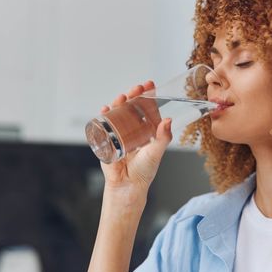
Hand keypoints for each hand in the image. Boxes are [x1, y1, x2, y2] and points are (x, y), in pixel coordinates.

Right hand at [99, 80, 172, 197]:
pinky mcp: (107, 139)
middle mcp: (132, 129)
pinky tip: (105, 110)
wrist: (127, 185)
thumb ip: (163, 137)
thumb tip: (168, 120)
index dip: (148, 96)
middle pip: (131, 107)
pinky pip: (104, 124)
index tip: (150, 85)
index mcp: (146, 130)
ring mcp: (118, 133)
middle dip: (133, 96)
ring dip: (118, 103)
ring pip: (118, 113)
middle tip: (136, 89)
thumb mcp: (156, 152)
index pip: (146, 108)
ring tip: (122, 98)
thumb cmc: (144, 171)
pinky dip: (103, 116)